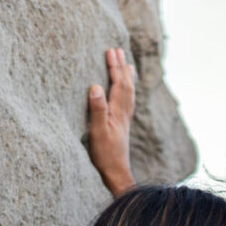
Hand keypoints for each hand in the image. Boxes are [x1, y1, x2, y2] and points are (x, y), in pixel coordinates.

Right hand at [88, 47, 135, 195]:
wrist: (116, 174)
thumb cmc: (105, 155)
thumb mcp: (97, 131)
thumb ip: (97, 109)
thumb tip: (96, 86)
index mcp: (117, 113)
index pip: (118, 84)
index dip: (114, 67)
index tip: (110, 50)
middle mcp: (124, 115)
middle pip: (126, 86)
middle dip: (122, 67)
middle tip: (118, 50)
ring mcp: (124, 122)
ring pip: (129, 94)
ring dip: (127, 78)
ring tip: (128, 65)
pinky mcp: (122, 129)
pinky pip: (128, 104)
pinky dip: (128, 93)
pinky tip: (126, 94)